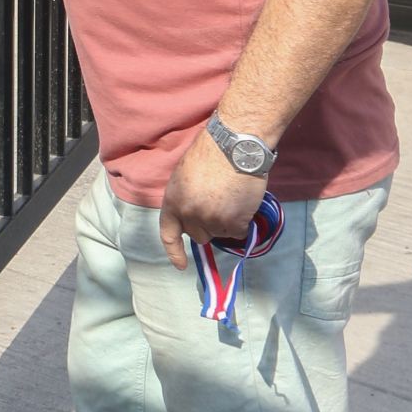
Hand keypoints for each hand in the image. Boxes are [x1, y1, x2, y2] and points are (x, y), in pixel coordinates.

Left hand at [158, 125, 264, 268]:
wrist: (235, 146)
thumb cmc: (211, 153)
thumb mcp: (186, 176)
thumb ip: (186, 199)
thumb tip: (193, 214)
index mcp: (173, 201)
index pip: (169, 233)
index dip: (174, 251)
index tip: (181, 265)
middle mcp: (189, 215)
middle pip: (199, 236)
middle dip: (208, 225)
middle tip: (220, 204)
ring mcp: (211, 221)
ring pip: (221, 233)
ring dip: (227, 221)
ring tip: (232, 197)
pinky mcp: (232, 223)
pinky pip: (239, 231)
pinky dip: (243, 221)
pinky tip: (243, 202)